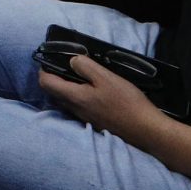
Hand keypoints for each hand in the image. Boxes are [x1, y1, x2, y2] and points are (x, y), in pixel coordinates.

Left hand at [38, 55, 166, 146]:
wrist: (146, 130)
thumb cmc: (126, 102)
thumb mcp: (106, 77)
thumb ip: (85, 67)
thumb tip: (71, 61)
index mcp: (74, 97)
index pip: (45, 83)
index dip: (44, 69)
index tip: (52, 60)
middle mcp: (75, 110)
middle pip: (53, 93)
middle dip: (54, 78)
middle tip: (67, 66)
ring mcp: (85, 118)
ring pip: (66, 101)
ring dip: (67, 88)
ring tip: (82, 76)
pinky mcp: (95, 123)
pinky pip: (78, 108)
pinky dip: (79, 96)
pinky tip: (94, 91)